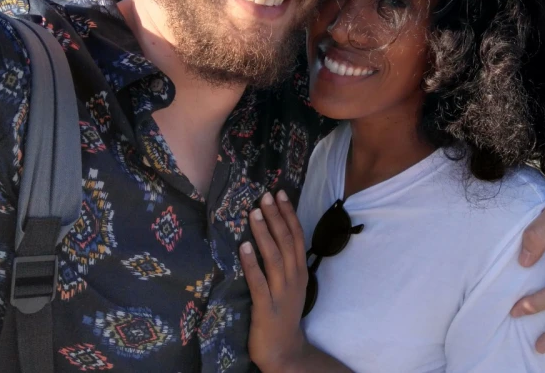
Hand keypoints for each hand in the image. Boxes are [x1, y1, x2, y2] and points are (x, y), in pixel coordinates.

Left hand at [239, 191, 309, 372]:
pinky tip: (244, 247)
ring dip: (264, 233)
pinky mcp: (266, 306)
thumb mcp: (291, 285)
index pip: (297, 236)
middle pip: (286, 241)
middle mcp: (294, 278)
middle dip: (276, 217)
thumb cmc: (283, 313)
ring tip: (254, 213)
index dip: (288, 214)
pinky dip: (252, 263)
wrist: (284, 350)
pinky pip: (258, 281)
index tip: (280, 194)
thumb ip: (285, 263)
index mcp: (300, 271)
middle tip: (265, 196)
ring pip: (274, 257)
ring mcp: (281, 292)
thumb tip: (273, 233)